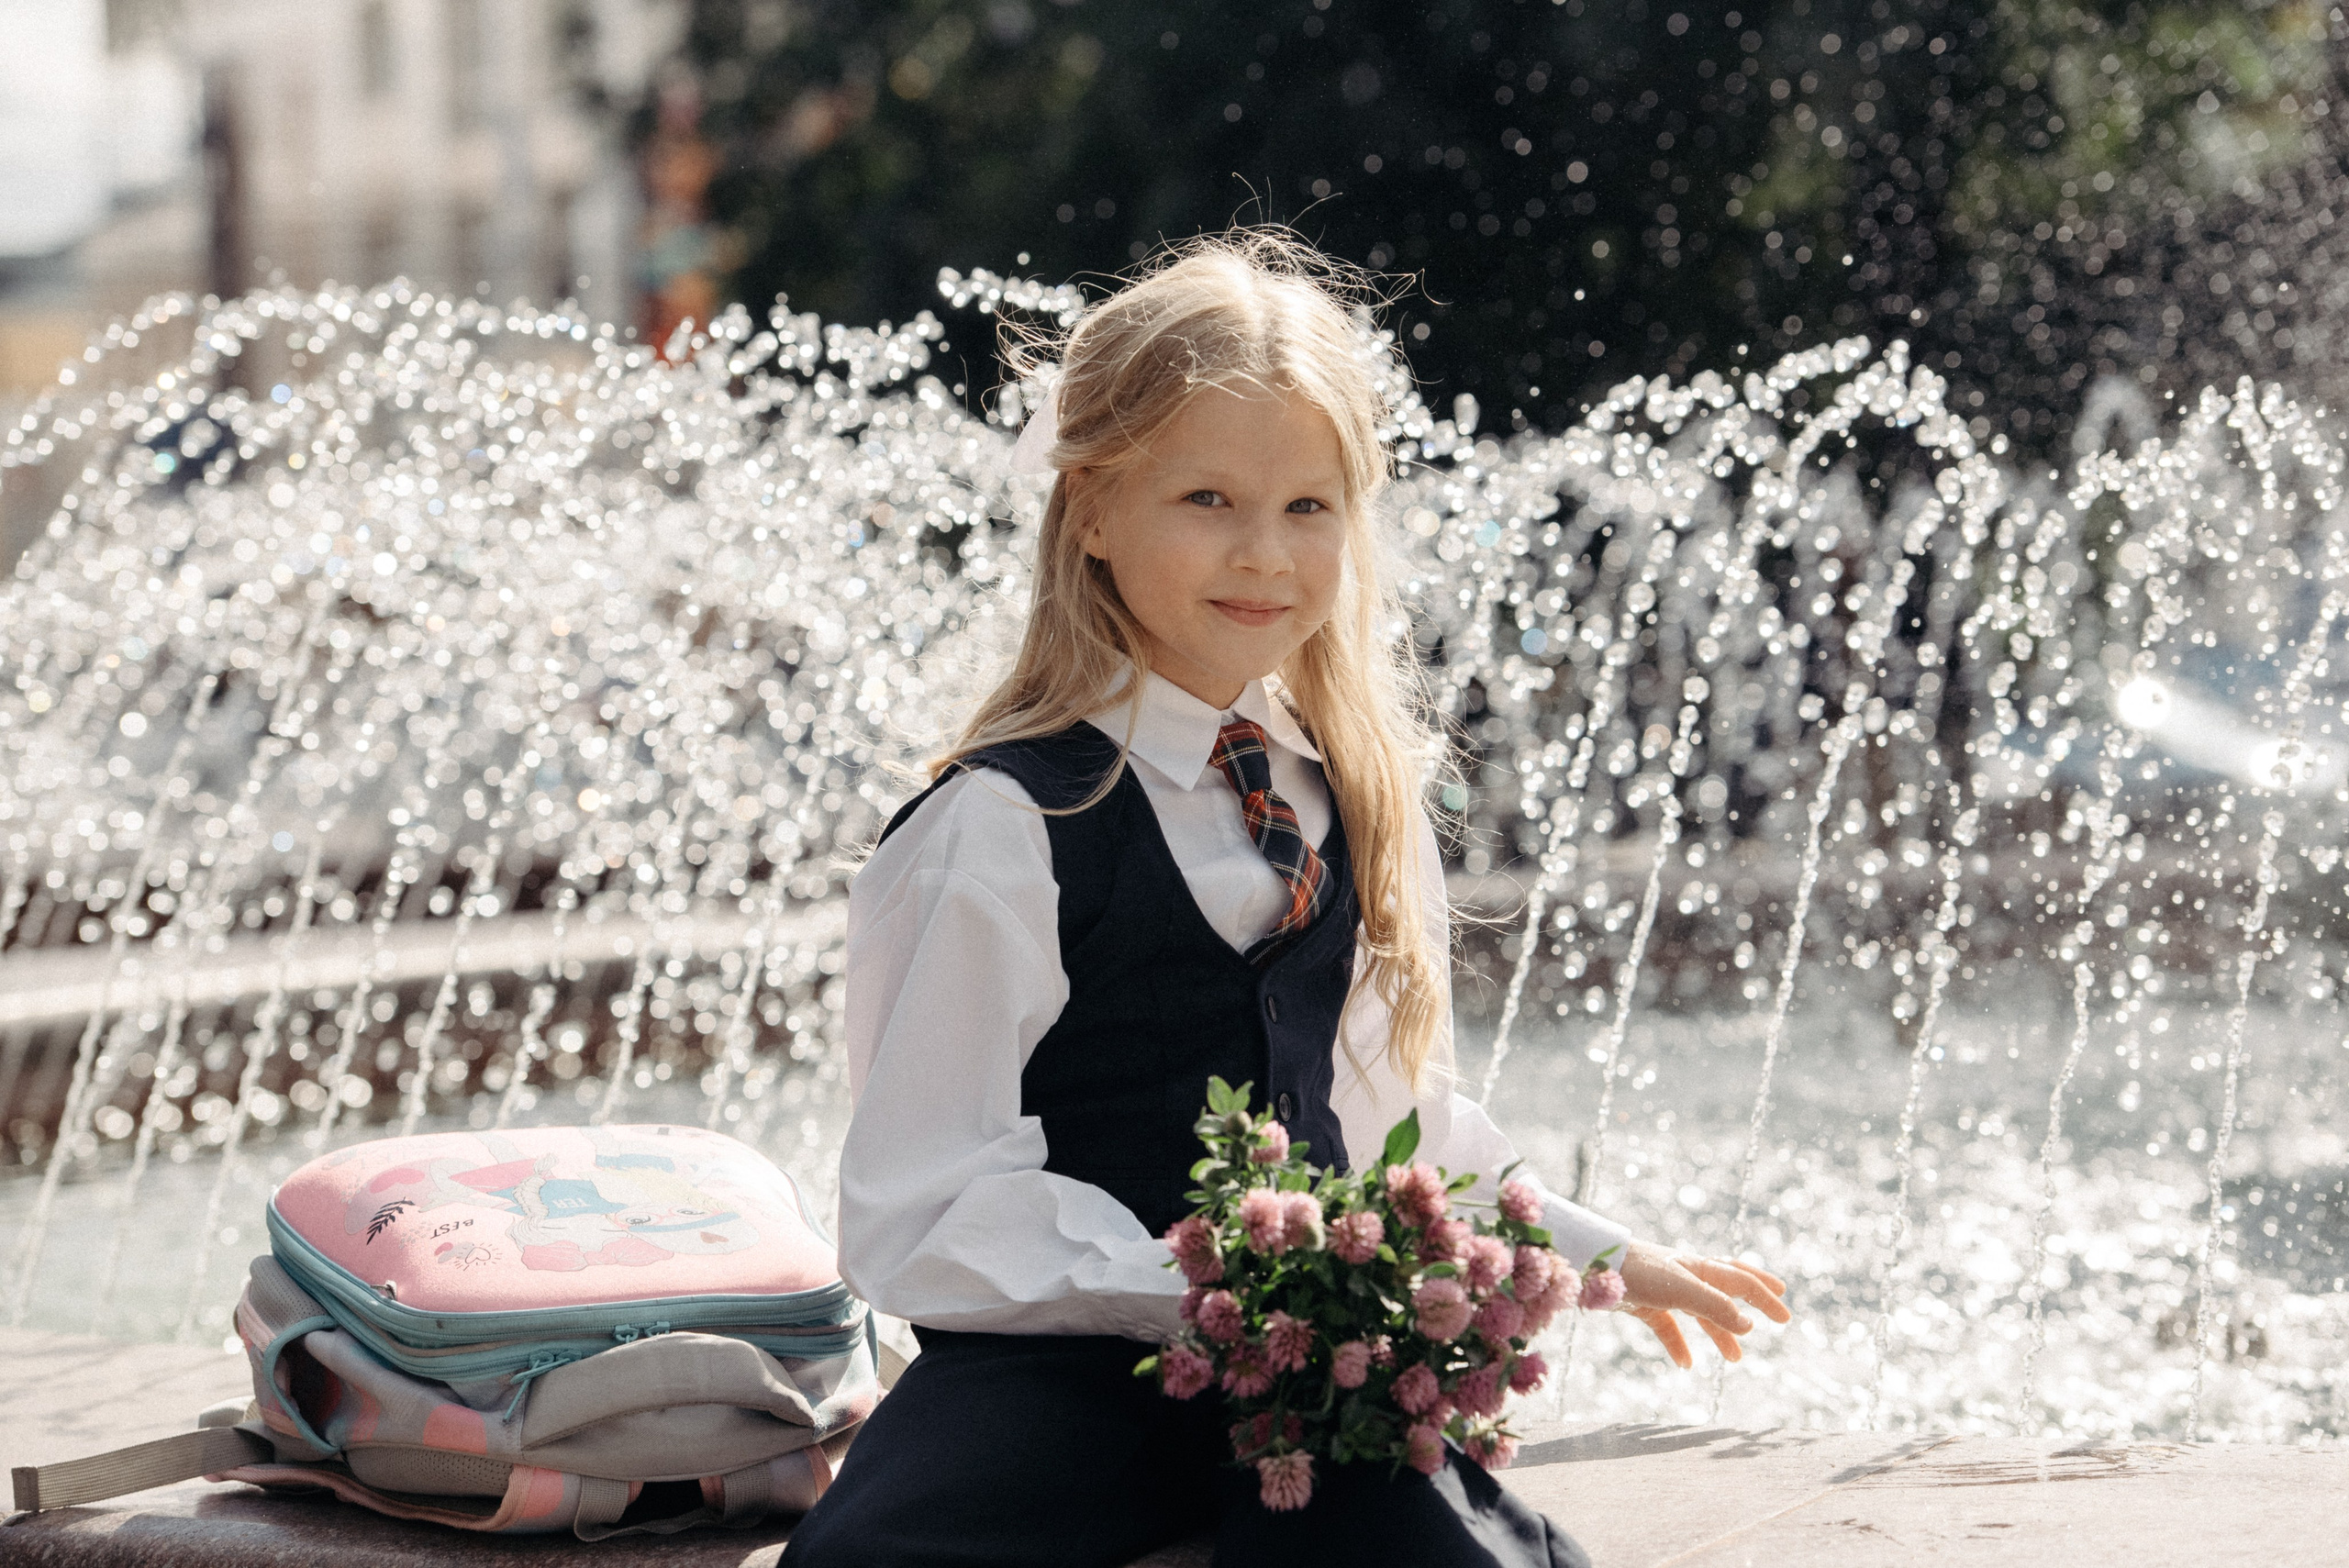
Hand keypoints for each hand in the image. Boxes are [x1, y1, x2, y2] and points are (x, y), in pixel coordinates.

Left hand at [1614, 1240, 1789, 1368]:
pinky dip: (1679, 1344)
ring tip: (1736, 1358)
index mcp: (1699, 1268)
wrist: (1592, 1265)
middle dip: (1753, 1300)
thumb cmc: (1637, 1271)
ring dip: (1720, 1333)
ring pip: (1701, 1312)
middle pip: (1728, 1288)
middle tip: (1778, 1314)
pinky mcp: (1644, 1304)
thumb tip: (1749, 1325)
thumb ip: (1716, 1306)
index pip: (1741, 1281)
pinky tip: (1685, 1365)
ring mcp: (1665, 1290)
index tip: (1784, 1317)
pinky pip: (1667, 1327)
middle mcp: (1686, 1276)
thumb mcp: (1682, 1289)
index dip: (1764, 1298)